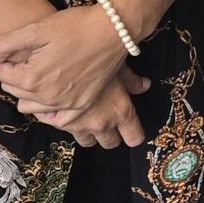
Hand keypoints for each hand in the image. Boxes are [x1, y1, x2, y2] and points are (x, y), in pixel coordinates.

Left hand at [0, 5, 126, 113]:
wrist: (113, 30)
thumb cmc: (76, 26)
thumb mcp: (36, 28)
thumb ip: (6, 44)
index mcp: (31, 78)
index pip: (0, 73)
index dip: (3, 59)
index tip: (14, 49)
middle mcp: (46, 97)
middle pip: (13, 90)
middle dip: (15, 75)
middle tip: (29, 58)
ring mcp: (65, 104)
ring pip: (30, 106)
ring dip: (29, 92)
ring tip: (39, 74)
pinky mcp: (81, 106)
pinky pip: (55, 118)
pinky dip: (48, 109)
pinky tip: (51, 94)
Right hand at [31, 65, 148, 148]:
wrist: (59, 60)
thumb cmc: (93, 59)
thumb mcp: (117, 66)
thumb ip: (131, 81)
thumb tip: (144, 85)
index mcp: (120, 111)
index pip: (134, 137)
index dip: (134, 135)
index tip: (132, 132)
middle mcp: (101, 123)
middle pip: (110, 143)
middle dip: (110, 135)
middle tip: (107, 119)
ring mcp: (79, 126)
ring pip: (87, 141)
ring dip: (88, 132)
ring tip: (87, 116)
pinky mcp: (59, 124)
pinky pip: (65, 132)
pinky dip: (66, 123)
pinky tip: (65, 110)